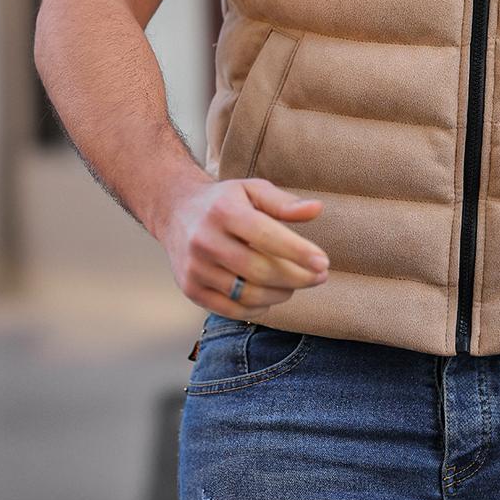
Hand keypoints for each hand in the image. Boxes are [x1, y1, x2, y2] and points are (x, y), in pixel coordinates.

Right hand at [162, 176, 329, 315]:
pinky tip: (270, 296)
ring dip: (280, 294)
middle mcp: (205, 240)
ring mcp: (195, 268)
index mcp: (224, 211)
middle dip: (297, 278)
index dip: (298, 252)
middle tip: (319, 277)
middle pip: (259, 270)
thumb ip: (284, 202)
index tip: (323, 262)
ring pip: (247, 294)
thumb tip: (316, 210)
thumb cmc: (225, 201)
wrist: (176, 212)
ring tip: (295, 284)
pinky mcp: (190, 289)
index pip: (266, 236)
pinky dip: (257, 308)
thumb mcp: (253, 190)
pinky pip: (231, 310)